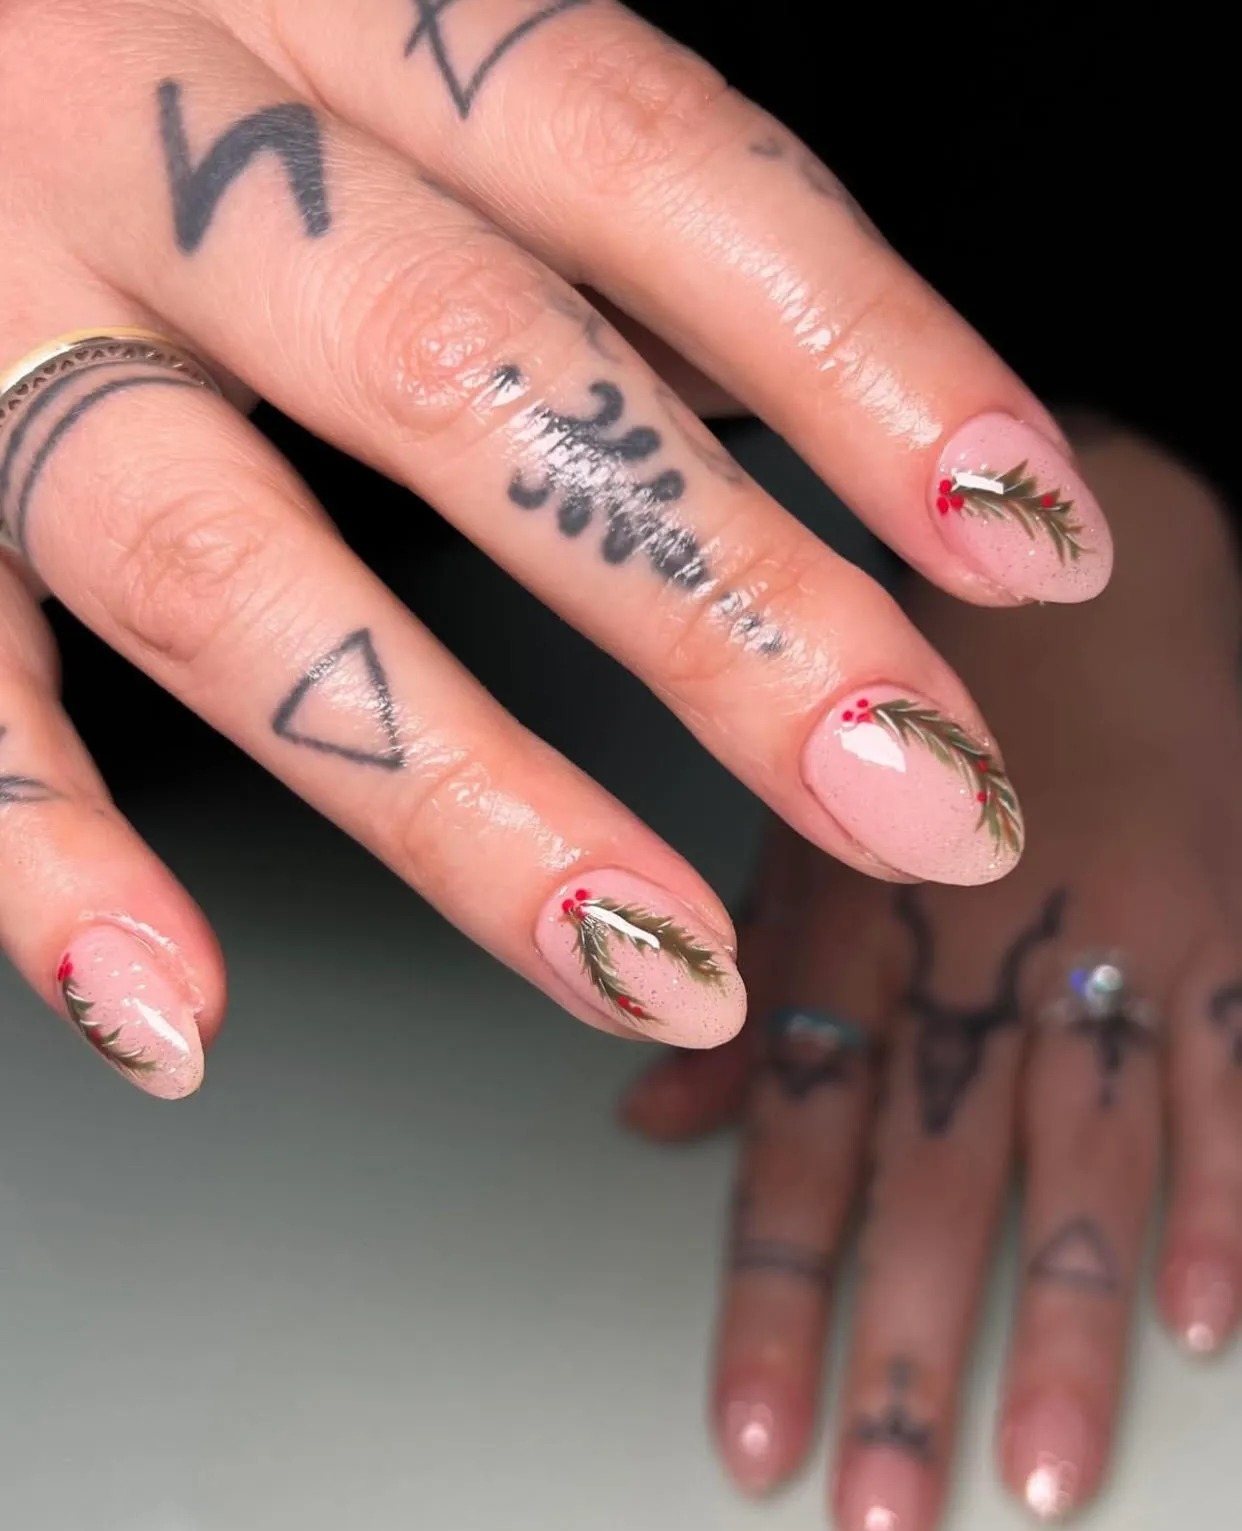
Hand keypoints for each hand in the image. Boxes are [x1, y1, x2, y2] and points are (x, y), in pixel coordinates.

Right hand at [0, 0, 1111, 1095]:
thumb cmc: (149, 21)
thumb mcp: (368, 47)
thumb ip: (553, 203)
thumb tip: (794, 388)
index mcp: (333, 3)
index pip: (647, 161)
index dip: (859, 350)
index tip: (1026, 536)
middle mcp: (159, 136)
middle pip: (473, 380)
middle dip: (722, 610)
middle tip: (917, 797)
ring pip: (223, 574)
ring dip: (458, 798)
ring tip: (660, 969)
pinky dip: (42, 854)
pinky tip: (174, 1013)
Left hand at [623, 432, 1241, 1525]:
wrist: (1096, 553)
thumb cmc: (933, 694)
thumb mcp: (810, 812)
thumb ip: (747, 975)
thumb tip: (646, 1118)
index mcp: (853, 908)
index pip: (799, 1132)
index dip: (774, 1294)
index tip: (755, 1435)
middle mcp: (973, 932)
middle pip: (936, 1173)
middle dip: (906, 1356)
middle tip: (882, 1510)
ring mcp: (1112, 929)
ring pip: (1088, 1154)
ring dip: (1064, 1326)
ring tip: (1041, 1471)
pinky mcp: (1225, 914)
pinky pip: (1235, 1068)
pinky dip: (1226, 1196)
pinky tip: (1204, 1320)